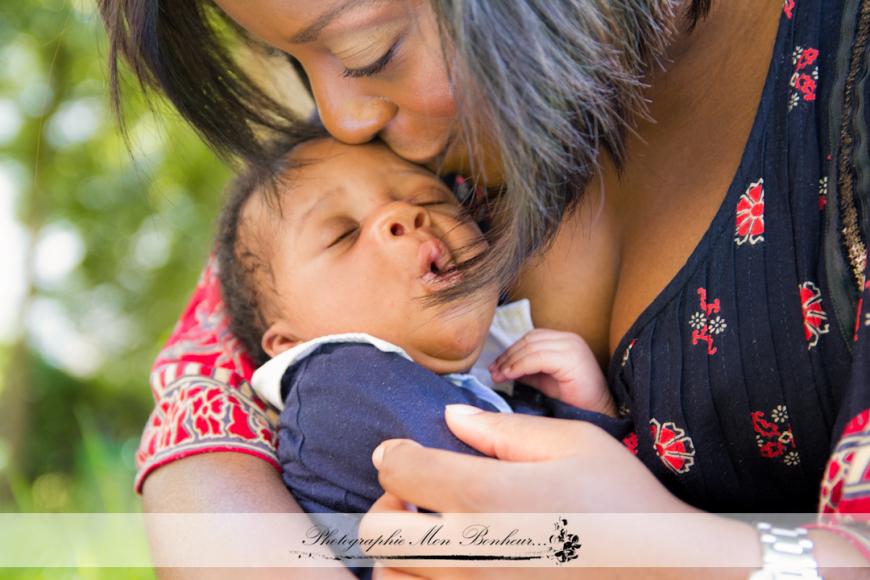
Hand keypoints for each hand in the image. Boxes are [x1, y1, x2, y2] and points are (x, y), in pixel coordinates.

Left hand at [360, 407, 714, 579]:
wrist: (668, 570)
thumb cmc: (625, 503)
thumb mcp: (574, 444)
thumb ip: (503, 431)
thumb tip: (452, 419)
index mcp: (485, 496)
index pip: (398, 469)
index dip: (395, 453)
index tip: (404, 452)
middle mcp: (467, 551)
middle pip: (377, 531)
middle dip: (386, 508)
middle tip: (414, 501)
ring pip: (390, 574)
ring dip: (399, 551)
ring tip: (432, 536)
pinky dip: (419, 579)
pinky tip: (451, 565)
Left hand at [488, 329, 614, 415]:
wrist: (600, 413)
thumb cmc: (574, 399)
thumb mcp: (544, 380)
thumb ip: (526, 370)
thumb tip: (501, 368)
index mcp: (564, 340)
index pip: (530, 338)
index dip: (510, 351)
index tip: (495, 367)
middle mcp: (569, 339)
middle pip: (529, 339)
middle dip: (508, 356)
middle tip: (494, 372)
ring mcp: (572, 346)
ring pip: (531, 347)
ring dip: (511, 361)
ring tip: (499, 375)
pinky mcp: (572, 358)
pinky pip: (538, 357)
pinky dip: (521, 365)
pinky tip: (510, 375)